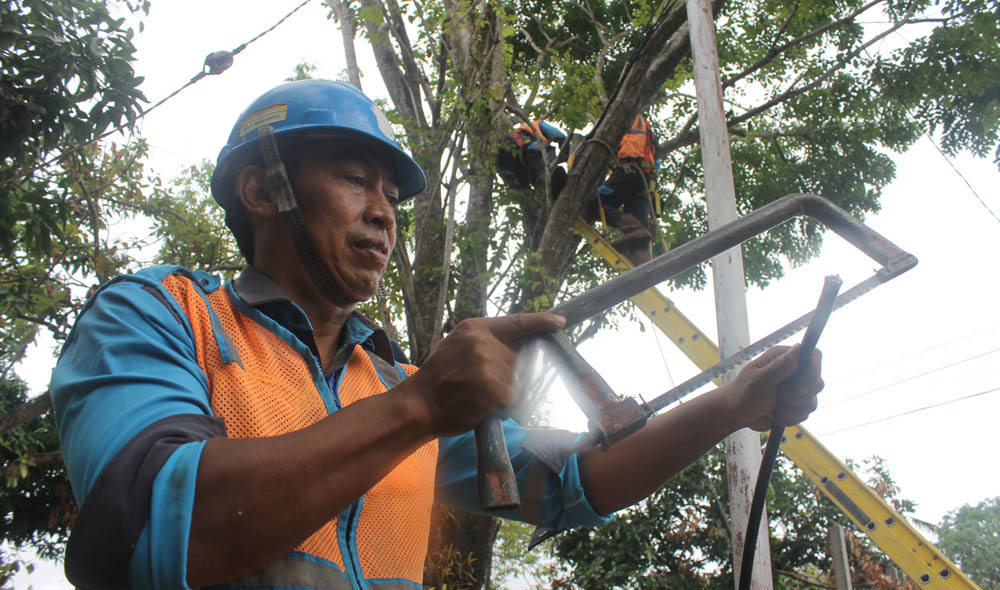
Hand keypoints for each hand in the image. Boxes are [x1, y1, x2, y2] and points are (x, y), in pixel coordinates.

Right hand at [403, 313, 565, 436]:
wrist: (418, 405)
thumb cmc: (438, 377)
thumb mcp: (456, 345)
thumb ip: (484, 341)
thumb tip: (517, 346)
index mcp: (475, 328)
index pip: (517, 322)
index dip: (541, 322)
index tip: (559, 322)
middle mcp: (484, 343)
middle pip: (519, 358)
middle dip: (509, 373)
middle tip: (480, 383)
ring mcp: (490, 366)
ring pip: (516, 381)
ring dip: (504, 391)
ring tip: (477, 395)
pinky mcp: (494, 390)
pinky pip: (512, 399)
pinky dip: (502, 406)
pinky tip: (480, 406)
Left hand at [727, 344, 823, 430]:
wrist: (736, 415)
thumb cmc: (743, 393)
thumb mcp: (760, 380)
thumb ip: (781, 366)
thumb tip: (799, 348)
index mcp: (783, 357)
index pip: (814, 356)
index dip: (813, 372)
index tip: (800, 388)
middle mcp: (793, 371)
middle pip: (817, 383)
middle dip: (798, 397)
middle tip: (779, 396)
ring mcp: (795, 388)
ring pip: (811, 402)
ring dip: (791, 410)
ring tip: (773, 408)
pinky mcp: (795, 404)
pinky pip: (804, 414)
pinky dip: (789, 418)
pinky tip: (774, 415)